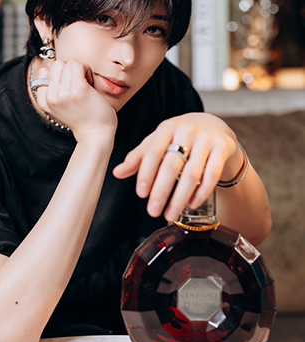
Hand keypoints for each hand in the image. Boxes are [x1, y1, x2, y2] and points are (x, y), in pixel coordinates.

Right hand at [34, 59, 117, 142]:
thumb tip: (50, 63)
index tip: (68, 87)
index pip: (44, 72)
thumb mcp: (61, 103)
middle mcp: (51, 97)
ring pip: (68, 63)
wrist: (95, 134)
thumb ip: (53, 83)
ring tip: (85, 84)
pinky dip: (86, 70)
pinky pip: (78, 65)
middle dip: (69, 70)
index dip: (59, 75)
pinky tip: (90, 83)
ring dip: (79, 69)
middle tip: (78, 84)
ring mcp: (64, 93)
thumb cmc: (82, 117)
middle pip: (56, 65)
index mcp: (44, 101)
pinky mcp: (78, 89)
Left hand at [113, 113, 240, 220]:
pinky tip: (191, 205)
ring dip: (180, 197)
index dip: (146, 173)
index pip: (153, 152)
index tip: (141, 194)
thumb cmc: (179, 137)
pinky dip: (201, 192)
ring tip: (170, 215)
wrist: (214, 126)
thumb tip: (117, 172)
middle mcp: (187, 130)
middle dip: (161, 190)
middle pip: (172, 165)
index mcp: (167, 127)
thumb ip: (139, 157)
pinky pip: (212, 174)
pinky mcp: (224, 147)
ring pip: (193, 173)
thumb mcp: (158, 141)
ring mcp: (207, 138)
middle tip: (152, 211)